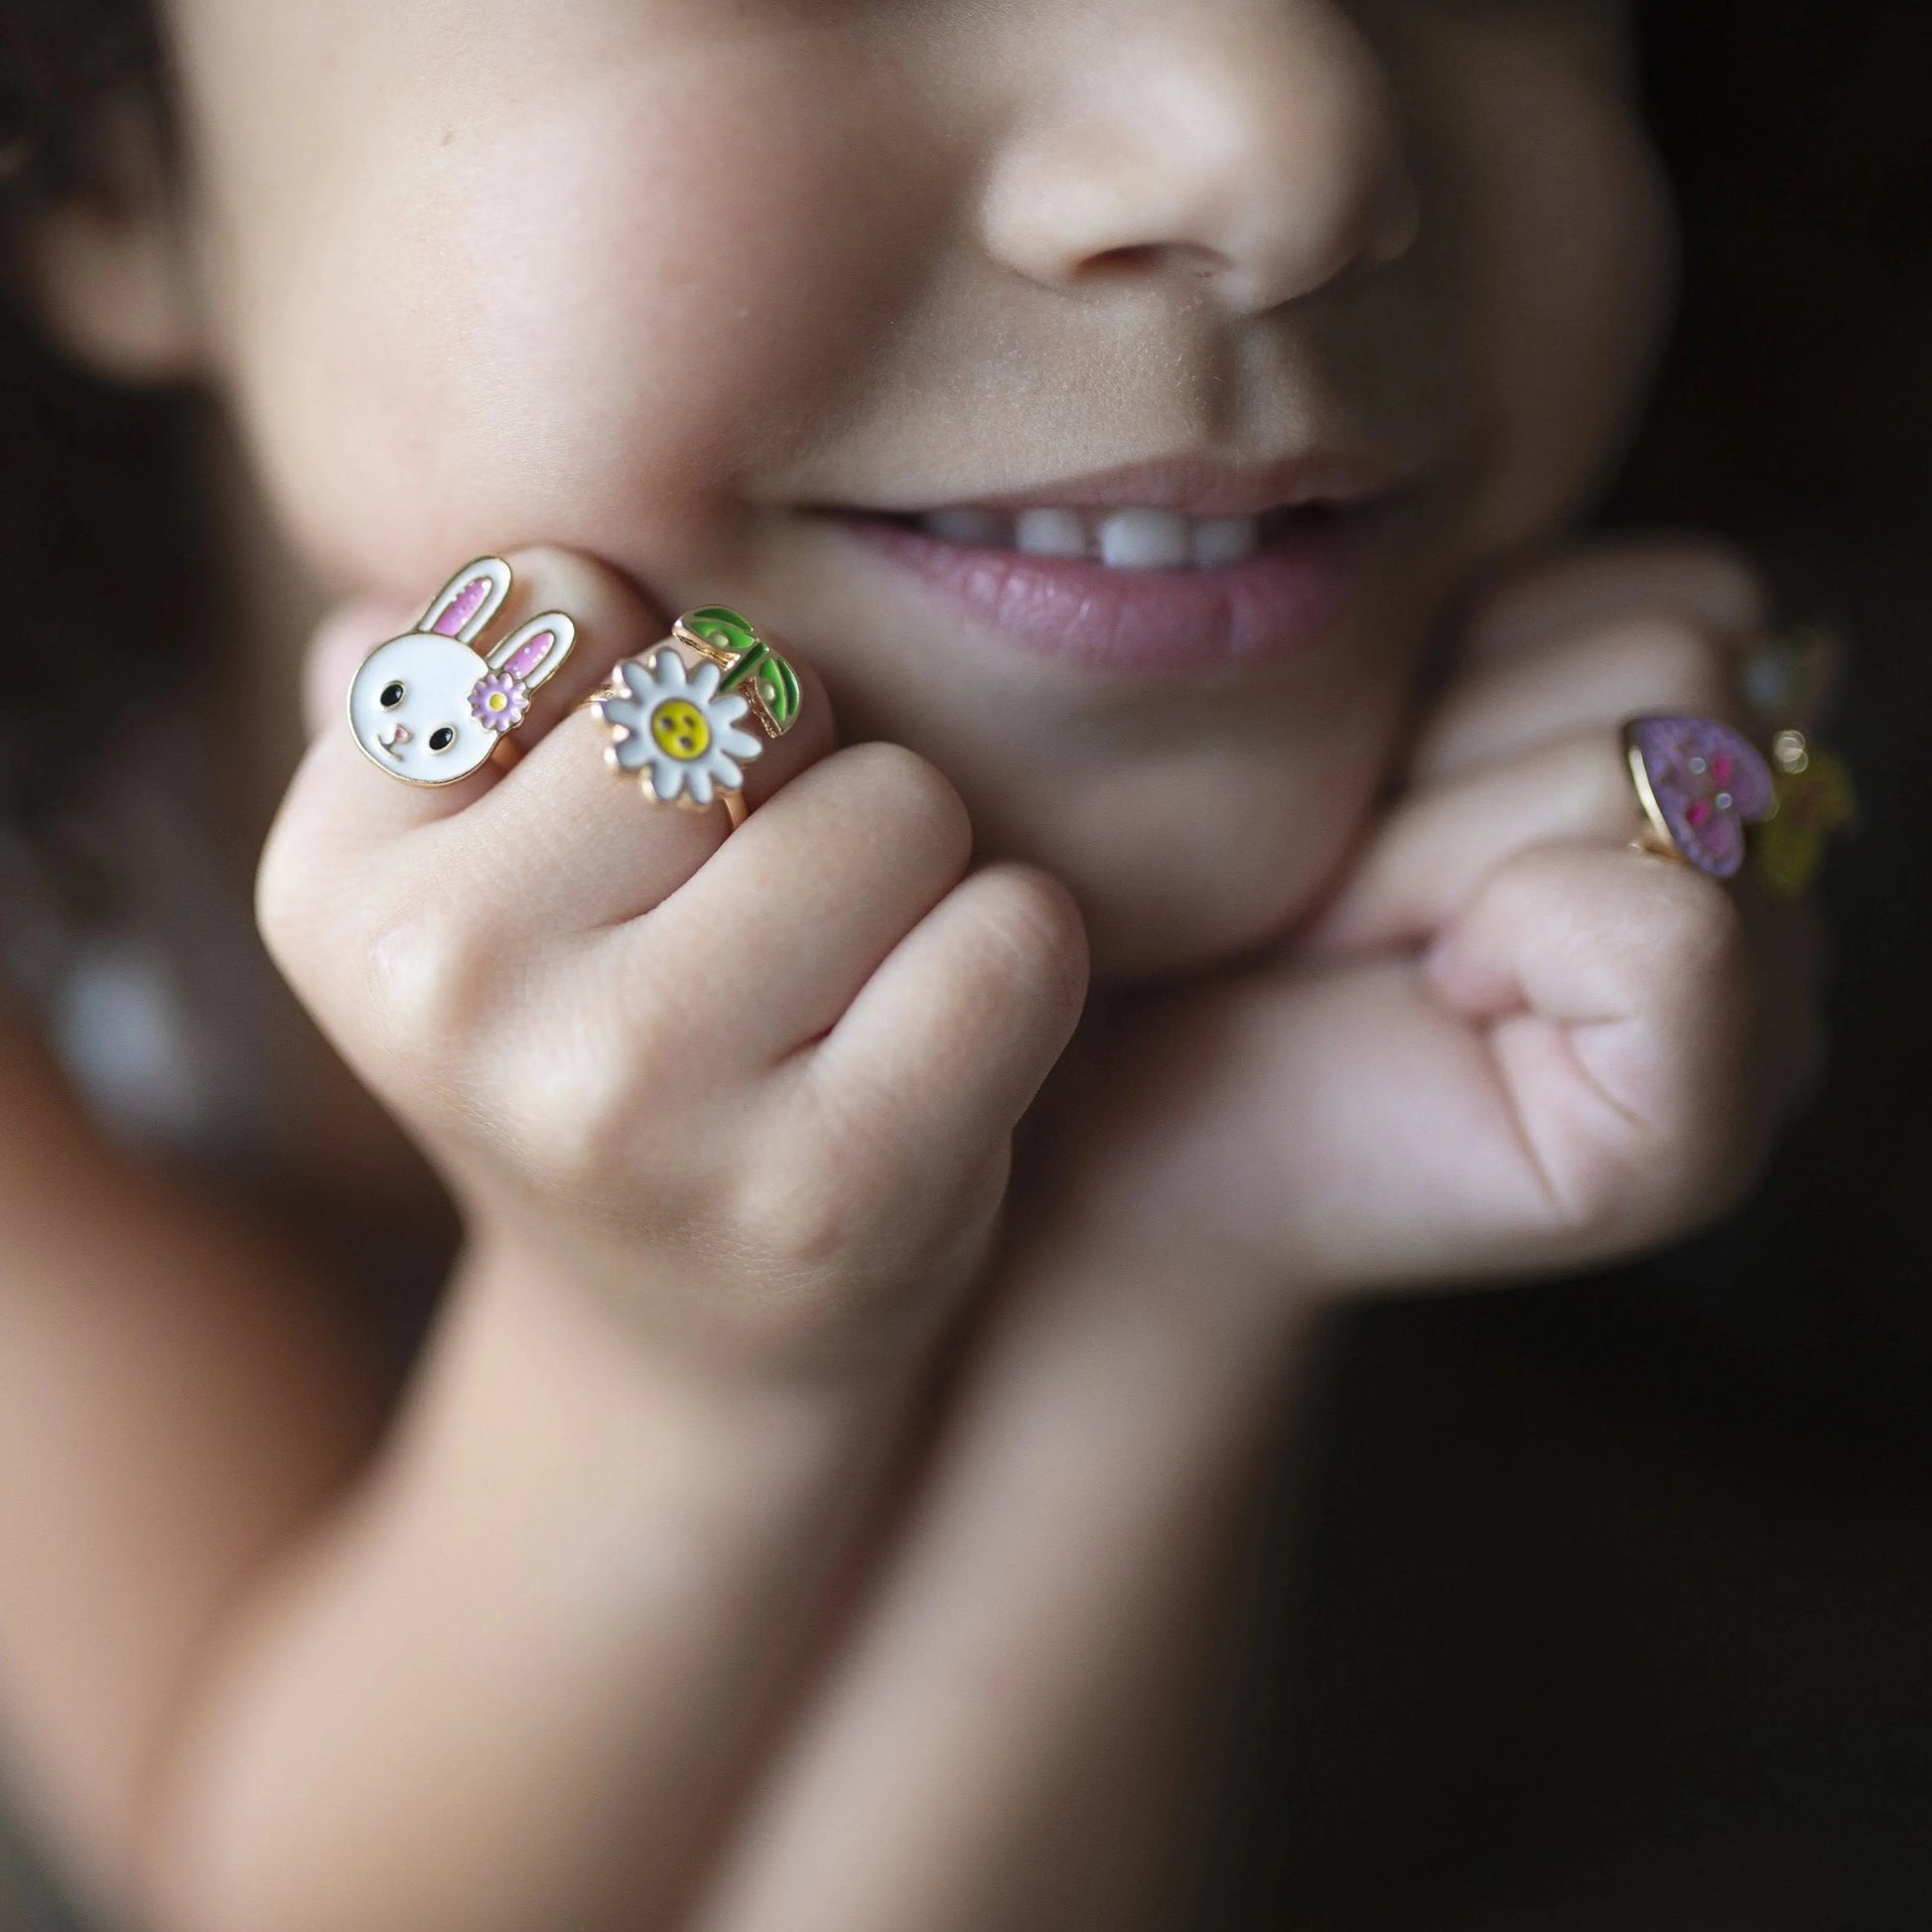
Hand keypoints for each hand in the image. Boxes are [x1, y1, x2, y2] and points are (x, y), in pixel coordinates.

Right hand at [261, 548, 1087, 1369]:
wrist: (695, 1318)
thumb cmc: (607, 1041)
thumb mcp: (475, 876)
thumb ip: (444, 702)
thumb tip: (445, 589)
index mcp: (333, 882)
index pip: (567, 598)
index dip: (652, 686)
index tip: (634, 823)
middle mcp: (452, 989)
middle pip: (746, 693)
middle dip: (798, 769)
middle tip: (767, 909)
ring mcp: (630, 1100)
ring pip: (896, 804)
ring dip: (916, 867)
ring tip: (843, 980)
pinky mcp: (826, 1189)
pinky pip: (1012, 936)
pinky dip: (1017, 959)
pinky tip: (936, 1043)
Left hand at [1023, 538, 1819, 1302]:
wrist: (1110, 1109)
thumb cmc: (1203, 904)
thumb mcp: (1356, 716)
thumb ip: (1494, 626)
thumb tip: (1554, 517)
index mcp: (1685, 781)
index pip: (1695, 598)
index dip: (1478, 663)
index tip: (1350, 795)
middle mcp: (1748, 900)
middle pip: (1686, 654)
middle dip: (1437, 760)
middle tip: (1332, 885)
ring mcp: (1750, 1021)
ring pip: (1658, 759)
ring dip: (1432, 844)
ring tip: (1355, 934)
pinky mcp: (1691, 1138)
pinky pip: (1667, 925)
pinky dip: (1503, 934)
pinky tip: (1426, 998)